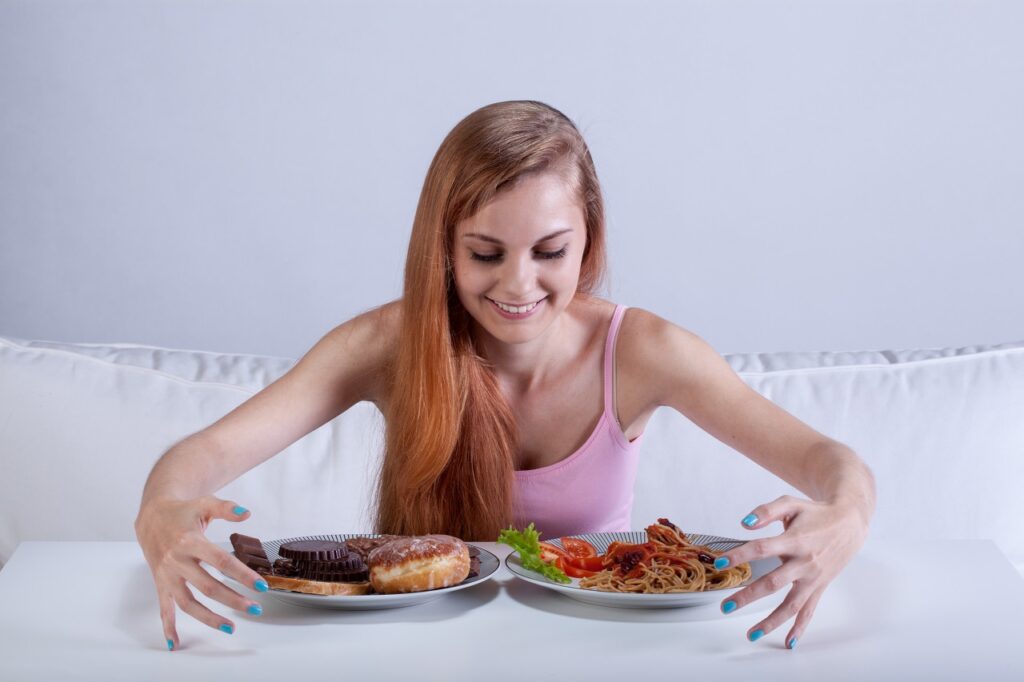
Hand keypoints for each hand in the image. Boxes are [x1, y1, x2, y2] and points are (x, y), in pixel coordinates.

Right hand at [134, 495, 267, 650]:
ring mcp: (167, 575)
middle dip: (234, 600)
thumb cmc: (183, 512)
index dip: (242, 575)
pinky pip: (164, 609)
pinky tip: (175, 643)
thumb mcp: (205, 503)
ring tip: (231, 627)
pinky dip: (168, 627)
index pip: (221, 561)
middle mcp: (177, 561)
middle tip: (256, 609)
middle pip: (208, 586)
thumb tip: (247, 513)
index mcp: (190, 541)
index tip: (262, 586)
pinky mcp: (160, 584)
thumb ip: (226, 508)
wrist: (151, 517)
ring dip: (209, 618)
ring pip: (188, 603)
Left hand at [715, 494, 869, 647]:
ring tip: (750, 634)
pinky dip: (800, 629)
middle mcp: (805, 563)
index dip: (740, 555)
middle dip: (748, 596)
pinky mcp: (819, 587)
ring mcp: (813, 578)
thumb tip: (744, 524)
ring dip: (770, 622)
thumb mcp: (791, 504)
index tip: (721, 563)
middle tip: (725, 606)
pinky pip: (809, 612)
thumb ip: (766, 512)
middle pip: (773, 583)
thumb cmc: (816, 513)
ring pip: (791, 605)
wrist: (850, 524)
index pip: (763, 549)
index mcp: (795, 541)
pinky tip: (788, 642)